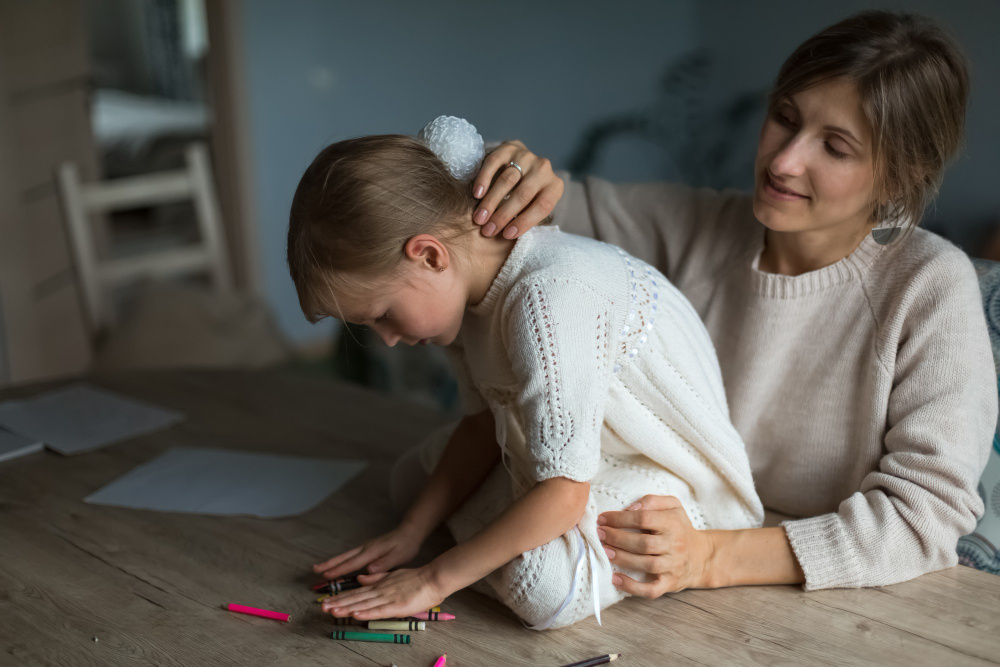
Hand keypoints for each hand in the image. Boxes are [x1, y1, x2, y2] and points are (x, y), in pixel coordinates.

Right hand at [312, 524, 421, 579]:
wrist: (410, 531)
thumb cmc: (405, 545)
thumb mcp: (398, 556)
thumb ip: (384, 564)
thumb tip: (368, 570)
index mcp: (372, 552)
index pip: (352, 563)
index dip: (338, 570)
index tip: (325, 575)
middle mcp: (366, 548)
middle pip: (344, 558)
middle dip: (329, 564)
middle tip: (315, 570)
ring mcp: (366, 548)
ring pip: (345, 556)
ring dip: (332, 562)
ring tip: (319, 568)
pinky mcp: (368, 549)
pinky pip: (351, 556)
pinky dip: (341, 560)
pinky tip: (337, 565)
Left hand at [321, 568, 445, 620]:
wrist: (433, 578)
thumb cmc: (416, 578)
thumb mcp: (392, 575)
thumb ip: (376, 577)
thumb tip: (360, 578)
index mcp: (379, 585)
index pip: (356, 593)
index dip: (341, 597)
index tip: (327, 601)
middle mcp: (380, 590)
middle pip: (356, 598)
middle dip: (338, 603)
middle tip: (323, 608)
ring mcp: (388, 597)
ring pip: (363, 604)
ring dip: (346, 608)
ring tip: (332, 611)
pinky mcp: (396, 605)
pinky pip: (379, 610)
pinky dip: (366, 612)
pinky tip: (355, 614)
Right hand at [471, 140, 563, 239]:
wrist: (520, 162)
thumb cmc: (527, 193)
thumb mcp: (533, 205)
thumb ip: (525, 217)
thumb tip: (506, 236)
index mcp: (554, 187)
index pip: (542, 207)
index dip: (524, 222)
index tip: (506, 235)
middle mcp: (544, 169)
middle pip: (523, 195)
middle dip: (503, 215)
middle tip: (487, 230)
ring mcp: (526, 156)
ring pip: (507, 180)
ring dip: (491, 202)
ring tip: (479, 218)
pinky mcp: (509, 147)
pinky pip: (494, 163)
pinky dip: (484, 179)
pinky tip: (476, 195)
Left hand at [597, 495, 716, 597]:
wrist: (702, 557)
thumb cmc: (680, 528)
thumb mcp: (673, 506)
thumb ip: (652, 501)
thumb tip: (630, 508)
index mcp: (673, 524)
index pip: (644, 519)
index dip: (621, 518)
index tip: (603, 519)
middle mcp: (674, 545)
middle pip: (643, 543)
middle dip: (618, 538)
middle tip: (600, 534)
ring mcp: (672, 566)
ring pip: (646, 565)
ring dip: (623, 558)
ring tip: (605, 551)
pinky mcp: (669, 584)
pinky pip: (651, 589)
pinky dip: (632, 587)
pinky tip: (616, 579)